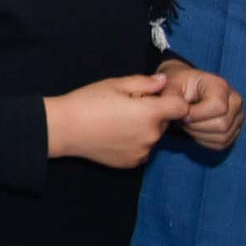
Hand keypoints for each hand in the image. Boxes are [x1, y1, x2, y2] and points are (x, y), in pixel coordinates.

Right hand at [46, 74, 189, 168]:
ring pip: (152, 136)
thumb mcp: (114, 84)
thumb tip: (163, 82)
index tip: (154, 97)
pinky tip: (114, 136)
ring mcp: (143, 151)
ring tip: (117, 122)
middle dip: (152, 114)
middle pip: (164, 122)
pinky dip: (134, 143)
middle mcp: (152, 135)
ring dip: (143, 129)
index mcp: (150, 113)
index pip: (180, 107)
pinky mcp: (133, 163)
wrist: (64, 128)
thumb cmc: (87, 101)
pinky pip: (142, 149)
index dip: (171, 100)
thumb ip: (144, 82)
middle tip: (126, 108)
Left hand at [162, 60, 245, 150]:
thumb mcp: (170, 84)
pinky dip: (203, 140)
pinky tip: (194, 128)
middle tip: (182, 119)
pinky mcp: (234, 130)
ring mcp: (237, 117)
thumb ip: (171, 96)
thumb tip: (179, 111)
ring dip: (198, 134)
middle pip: (221, 125)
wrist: (184, 89)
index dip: (196, 114)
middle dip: (196, 126)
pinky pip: (221, 144)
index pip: (218, 107)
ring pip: (222, 137)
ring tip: (186, 122)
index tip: (182, 112)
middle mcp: (234, 101)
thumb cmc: (177, 85)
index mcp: (220, 86)